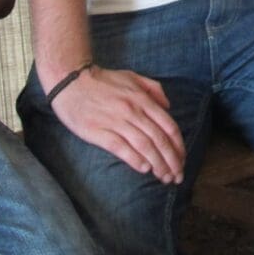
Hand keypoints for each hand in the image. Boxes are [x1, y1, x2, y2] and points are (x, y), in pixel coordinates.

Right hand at [49, 66, 186, 184]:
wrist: (71, 82)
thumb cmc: (103, 81)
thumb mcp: (132, 77)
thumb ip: (153, 89)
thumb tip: (168, 106)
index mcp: (142, 99)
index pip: (168, 126)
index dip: (178, 146)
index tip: (182, 160)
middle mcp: (132, 110)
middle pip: (159, 139)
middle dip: (172, 160)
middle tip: (177, 176)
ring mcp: (115, 121)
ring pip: (144, 146)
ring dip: (157, 164)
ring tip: (164, 177)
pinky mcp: (98, 131)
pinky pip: (120, 147)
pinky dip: (135, 159)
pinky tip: (144, 168)